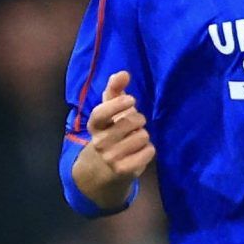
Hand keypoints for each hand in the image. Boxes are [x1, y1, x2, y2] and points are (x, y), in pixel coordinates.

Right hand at [78, 69, 155, 187]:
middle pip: (130, 122)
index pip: (101, 113)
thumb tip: (123, 73)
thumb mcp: (110, 111)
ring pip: (142, 136)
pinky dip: (149, 150)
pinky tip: (141, 151)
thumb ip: (115, 89)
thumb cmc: (112, 131)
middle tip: (134, 125)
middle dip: (138, 120)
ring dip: (144, 135)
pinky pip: (148, 152)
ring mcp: (111, 158)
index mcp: (94, 125)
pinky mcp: (124, 170)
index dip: (116, 104)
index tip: (132, 100)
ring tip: (135, 139)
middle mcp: (99, 142)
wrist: (106, 167)